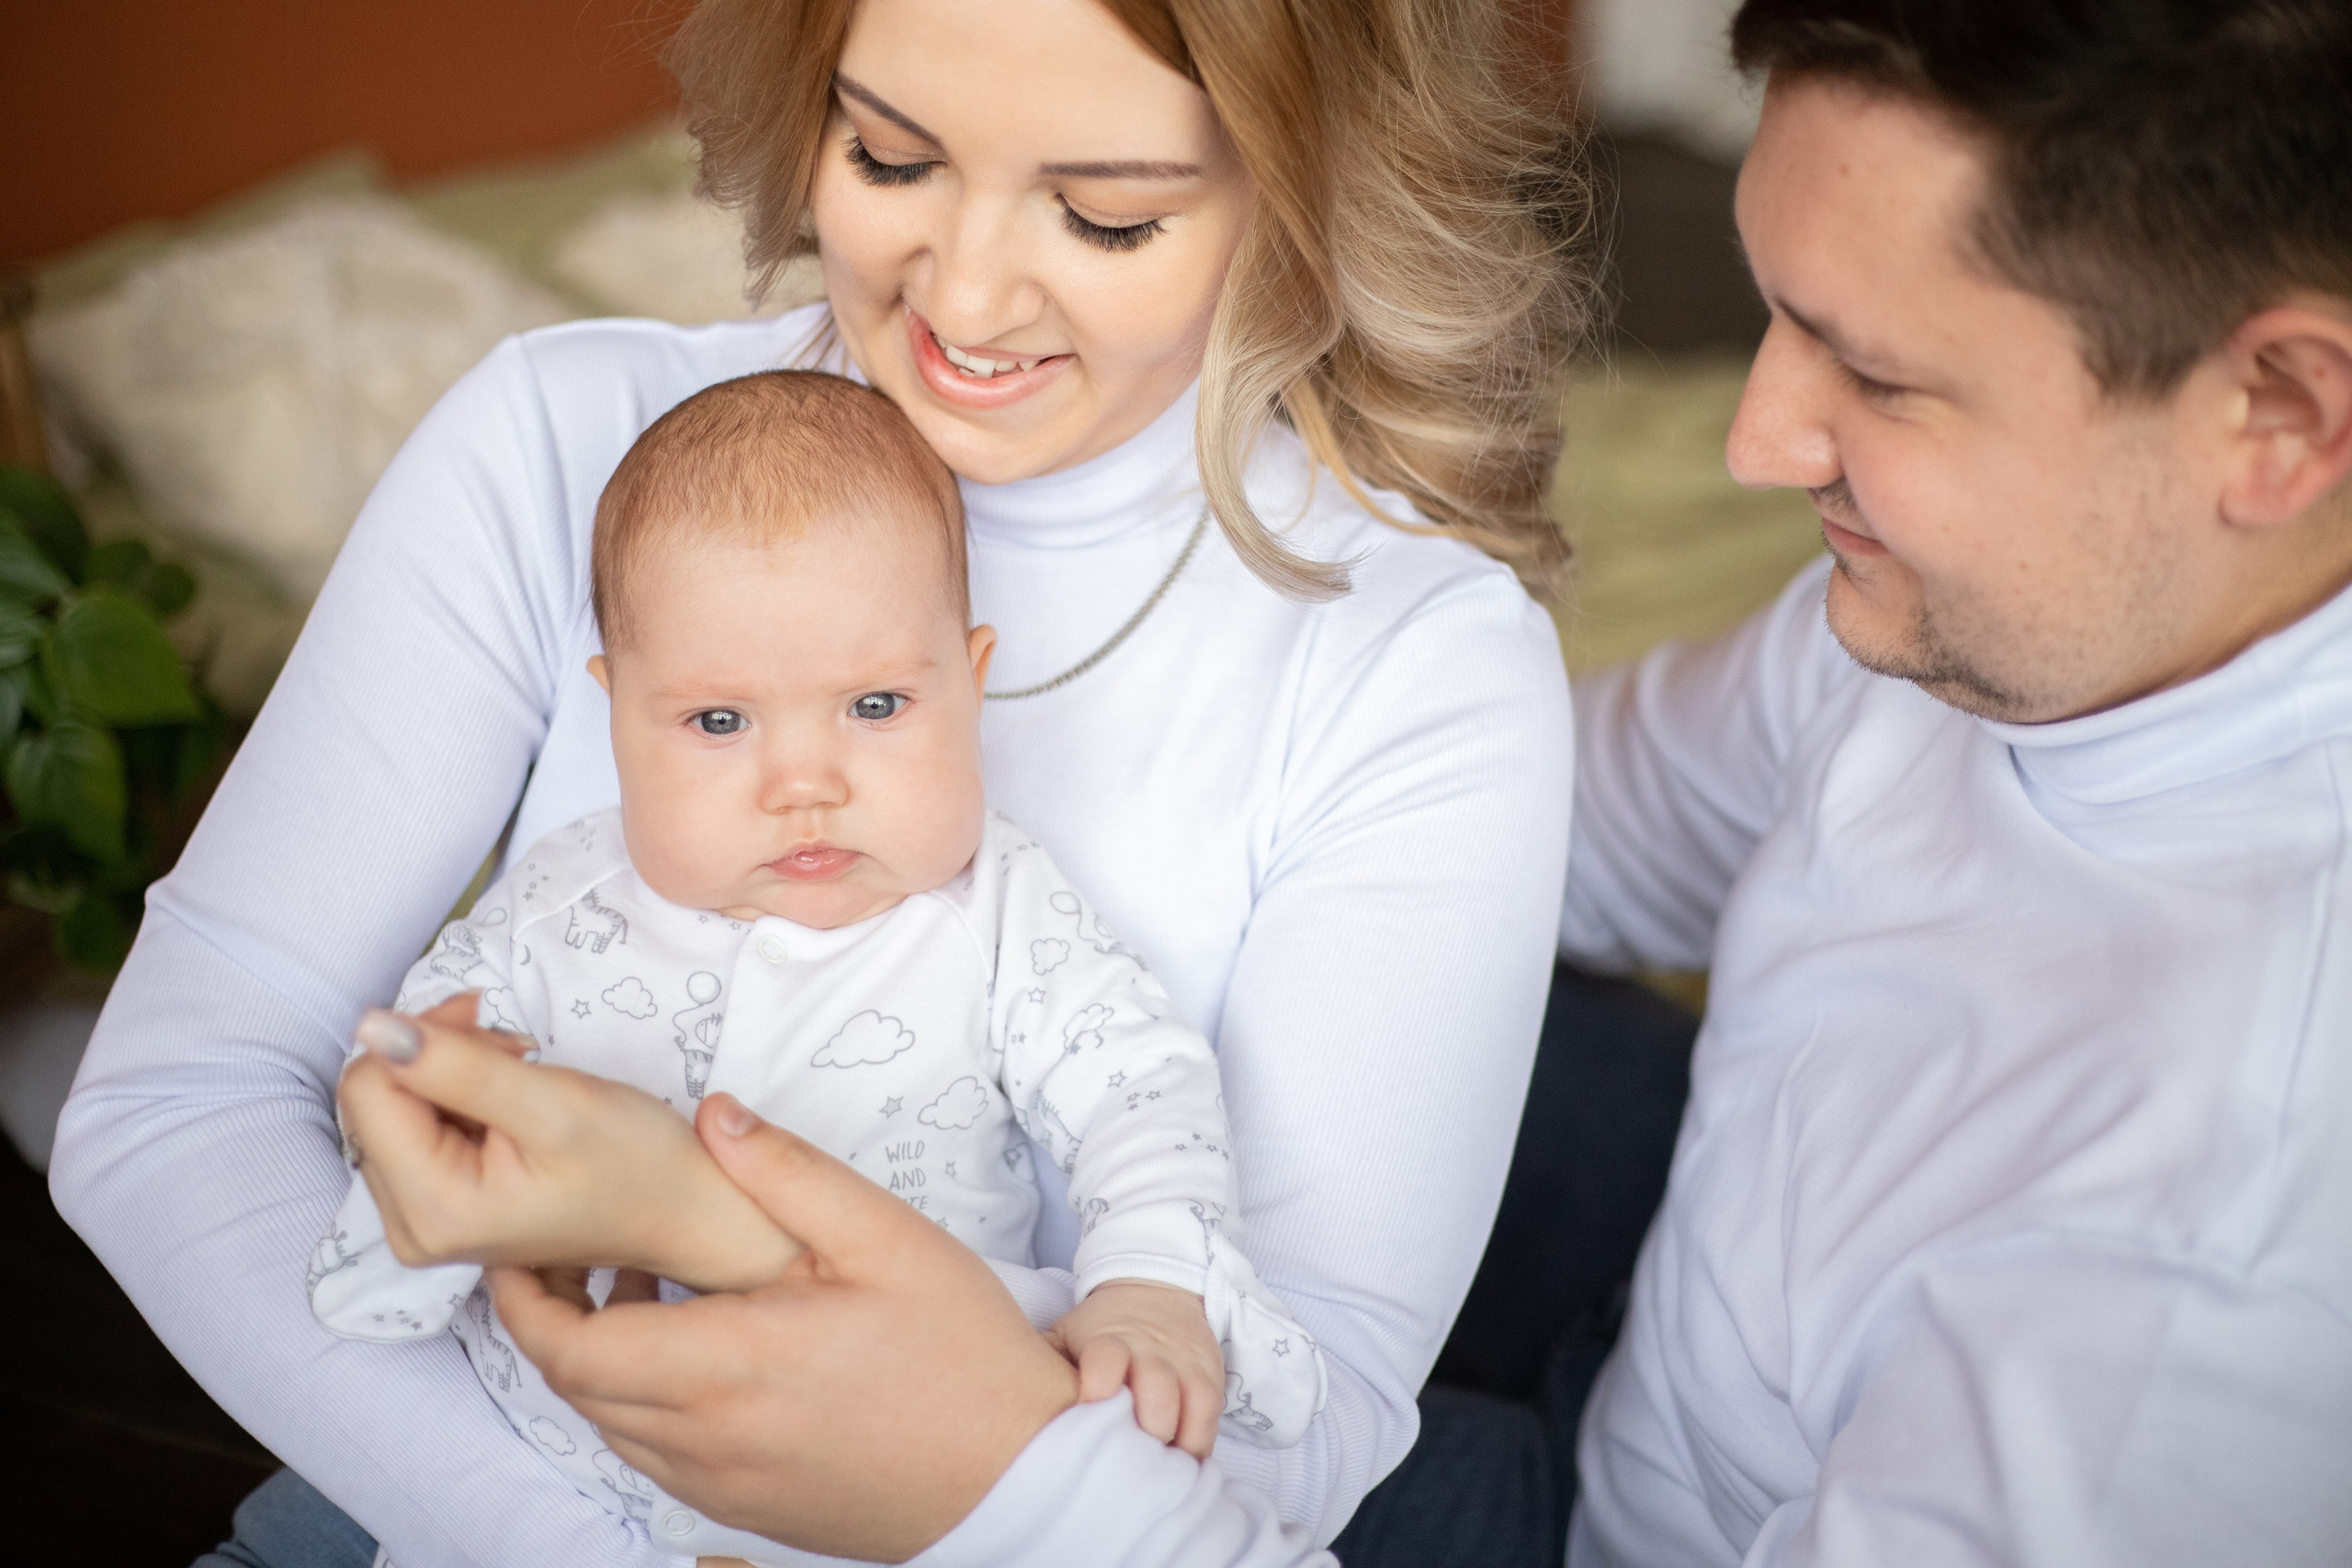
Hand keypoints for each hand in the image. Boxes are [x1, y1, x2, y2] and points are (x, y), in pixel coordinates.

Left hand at [338, 997, 800, 1290]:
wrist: (684, 1213)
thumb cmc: (638, 1163)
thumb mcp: (554, 1102)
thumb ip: (457, 1065)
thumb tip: (371, 1026)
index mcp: (433, 1209)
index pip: (369, 1089)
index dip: (426, 1040)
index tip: (500, 1033)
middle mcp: (411, 1229)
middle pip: (375, 1101)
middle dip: (440, 1057)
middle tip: (517, 1054)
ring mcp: (422, 1225)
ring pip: (394, 1110)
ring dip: (452, 1073)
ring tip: (523, 1079)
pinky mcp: (439, 1212)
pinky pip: (416, 1132)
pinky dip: (458, 1099)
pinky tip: (510, 1104)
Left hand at [491, 1093, 1079, 1562]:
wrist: (1017, 1476)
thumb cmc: (961, 1358)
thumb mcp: (886, 1238)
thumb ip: (789, 1173)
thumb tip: (715, 1117)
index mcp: (727, 1368)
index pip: (572, 1347)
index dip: (526, 1299)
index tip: (523, 1252)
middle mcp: (707, 1440)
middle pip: (579, 1387)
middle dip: (554, 1319)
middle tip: (574, 1255)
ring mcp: (722, 1485)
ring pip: (613, 1425)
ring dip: (602, 1361)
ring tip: (642, 1291)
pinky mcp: (747, 1508)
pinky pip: (659, 1456)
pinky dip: (645, 1403)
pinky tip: (698, 1352)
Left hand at [1044, 1279, 1224, 1457]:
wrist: (1156, 1293)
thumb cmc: (1099, 1329)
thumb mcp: (1065, 1335)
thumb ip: (1041, 1365)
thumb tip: (1006, 1403)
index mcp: (1109, 1340)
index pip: (1107, 1358)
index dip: (1100, 1387)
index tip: (1092, 1414)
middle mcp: (1150, 1352)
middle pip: (1157, 1392)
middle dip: (1144, 1432)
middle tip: (1125, 1463)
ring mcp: (1183, 1364)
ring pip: (1191, 1406)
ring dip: (1175, 1444)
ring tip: (1155, 1471)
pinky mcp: (1209, 1375)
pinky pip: (1211, 1416)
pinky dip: (1198, 1444)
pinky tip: (1180, 1464)